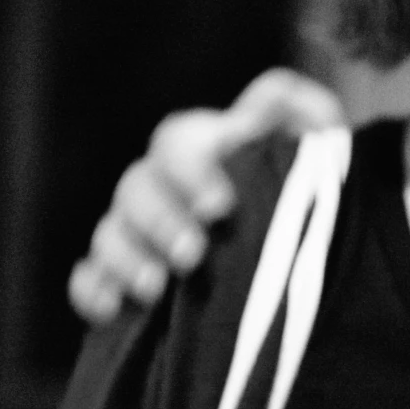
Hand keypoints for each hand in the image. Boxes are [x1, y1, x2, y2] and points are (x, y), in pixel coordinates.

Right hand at [66, 68, 343, 324]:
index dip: (189, 170)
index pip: (177, 143)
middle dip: (160, 221)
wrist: (303, 250)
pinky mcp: (122, 275)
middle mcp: (161, 184)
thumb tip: (275, 98)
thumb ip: (302, 116)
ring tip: (155, 289)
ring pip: (110, 231)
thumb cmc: (311, 189)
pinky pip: (88, 277)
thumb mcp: (320, 151)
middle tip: (192, 254)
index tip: (220, 207)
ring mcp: (137, 230)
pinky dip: (93, 290)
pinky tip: (111, 310)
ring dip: (125, 258)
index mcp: (201, 147)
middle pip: (136, 188)